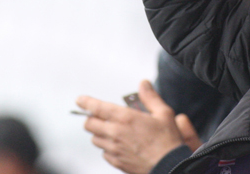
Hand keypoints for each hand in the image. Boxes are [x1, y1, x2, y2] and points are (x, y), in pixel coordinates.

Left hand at [77, 80, 196, 173]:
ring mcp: (114, 149)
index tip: (80, 100)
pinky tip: (118, 145)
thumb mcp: (163, 113)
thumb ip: (150, 97)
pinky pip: (103, 153)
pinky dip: (107, 147)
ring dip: (99, 133)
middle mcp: (115, 133)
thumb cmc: (167, 141)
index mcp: (125, 118)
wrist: (169, 166)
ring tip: (111, 130)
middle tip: (100, 116)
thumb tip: (143, 84)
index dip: (86, 102)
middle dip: (92, 118)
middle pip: (89, 124)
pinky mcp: (116, 162)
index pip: (97, 107)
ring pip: (94, 139)